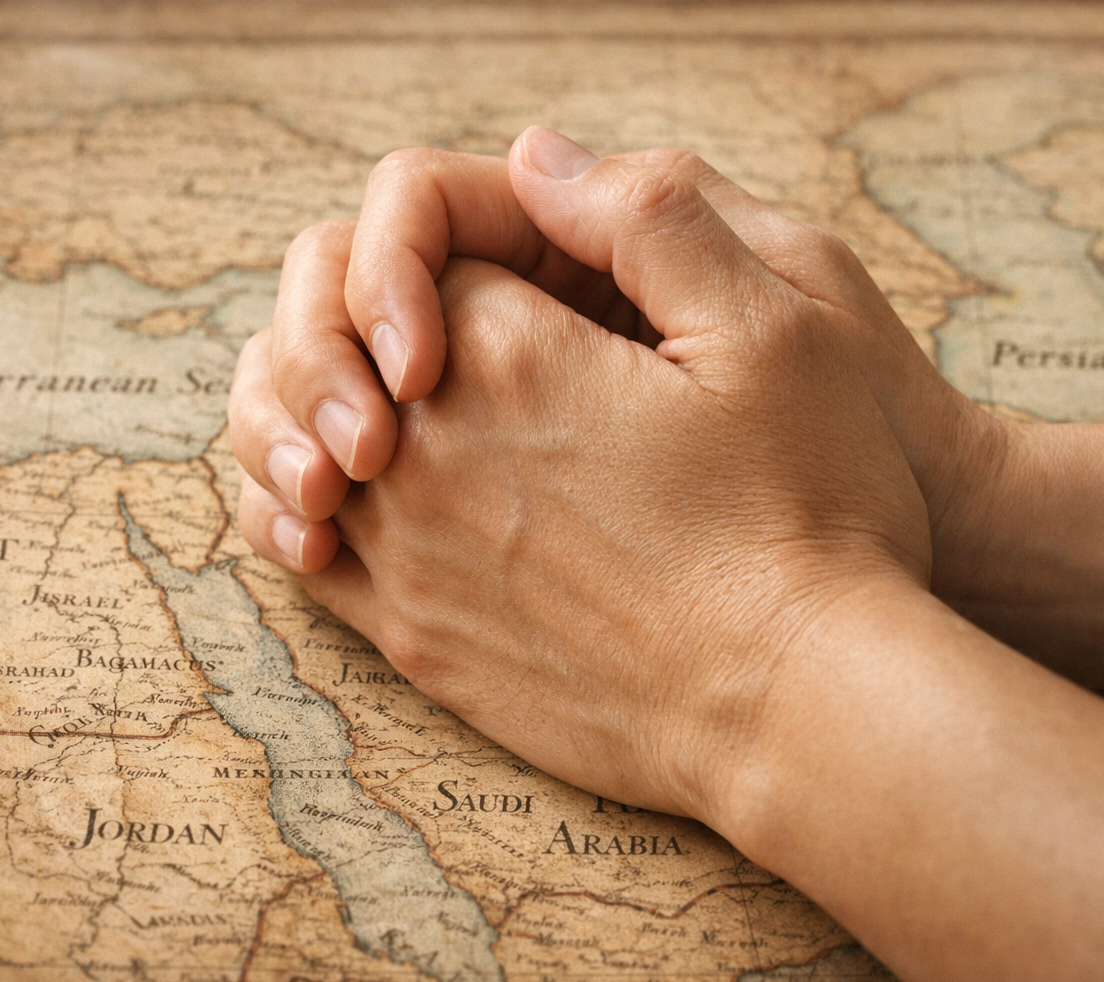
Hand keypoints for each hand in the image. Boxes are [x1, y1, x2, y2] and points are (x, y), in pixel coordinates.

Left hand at [237, 135, 930, 823]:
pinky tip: (344, 506)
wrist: (800, 705)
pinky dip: (300, 511)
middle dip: (372, 325)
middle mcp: (426, 456)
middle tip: (438, 345)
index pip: (419, 256)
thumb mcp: (780, 325)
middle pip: (331, 343)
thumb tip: (536, 154)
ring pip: (294, 444)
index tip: (537, 291)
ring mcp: (409, 558)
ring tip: (383, 416)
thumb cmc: (810, 515)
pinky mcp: (415, 642)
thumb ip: (649, 215)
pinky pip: (302, 557)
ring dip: (323, 410)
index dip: (464, 254)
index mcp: (505, 357)